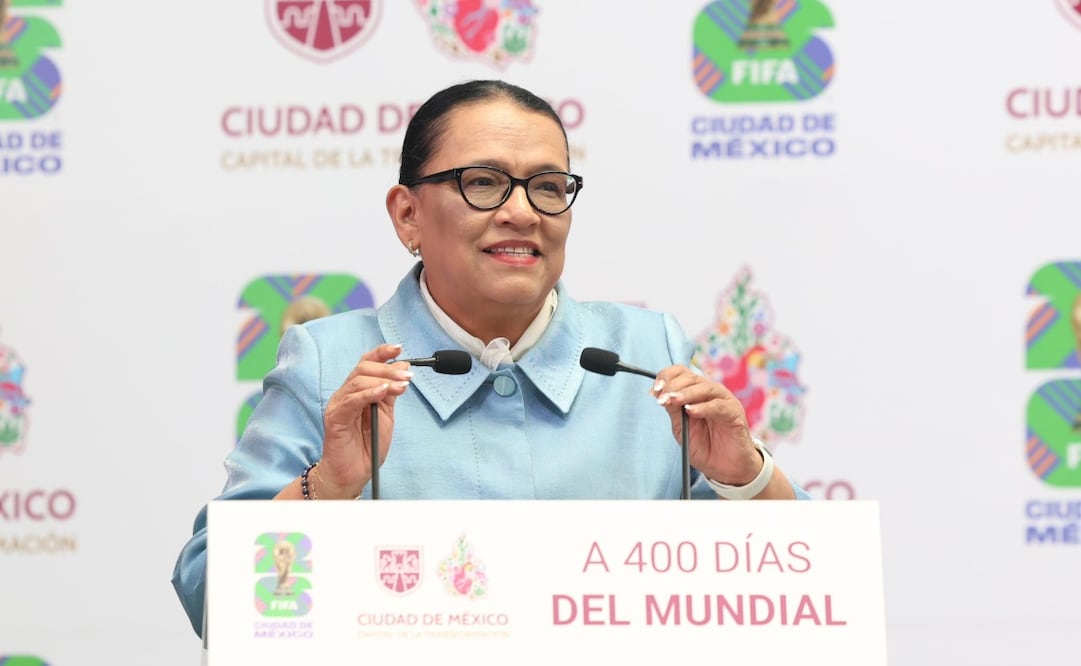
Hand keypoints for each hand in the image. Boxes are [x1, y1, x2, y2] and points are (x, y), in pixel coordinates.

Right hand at [316, 343, 412, 497]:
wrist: (353, 473)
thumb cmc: (367, 446)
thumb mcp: (386, 415)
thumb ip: (391, 392)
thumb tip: (403, 367)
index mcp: (357, 391)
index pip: (366, 363)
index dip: (381, 353)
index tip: (399, 348)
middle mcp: (345, 394)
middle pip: (363, 368)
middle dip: (388, 369)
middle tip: (408, 377)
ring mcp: (338, 404)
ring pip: (358, 380)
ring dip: (383, 380)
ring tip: (402, 385)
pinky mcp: (334, 418)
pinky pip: (351, 400)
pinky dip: (369, 393)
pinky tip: (383, 392)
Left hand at [651, 365, 762, 485]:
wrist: (725, 468)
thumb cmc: (704, 446)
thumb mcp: (681, 428)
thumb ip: (673, 410)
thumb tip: (658, 393)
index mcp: (695, 392)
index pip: (680, 373)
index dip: (666, 377)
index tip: (655, 390)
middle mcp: (710, 392)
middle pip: (691, 377)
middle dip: (673, 386)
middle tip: (662, 398)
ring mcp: (724, 401)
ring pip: (705, 388)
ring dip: (686, 393)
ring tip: (673, 400)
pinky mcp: (734, 413)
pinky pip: (719, 405)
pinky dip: (703, 407)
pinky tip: (691, 411)